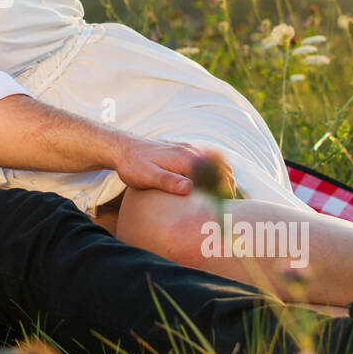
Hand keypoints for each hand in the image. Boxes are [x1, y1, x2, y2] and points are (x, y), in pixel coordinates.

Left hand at [111, 138, 237, 197]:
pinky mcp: (185, 150)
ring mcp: (189, 149)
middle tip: (229, 205)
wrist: (123, 148)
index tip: (227, 205)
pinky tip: (212, 184)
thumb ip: (168, 181)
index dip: (225, 190)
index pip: (216, 174)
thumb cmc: (133, 165)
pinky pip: (208, 159)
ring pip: (217, 162)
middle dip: (229, 185)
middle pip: (222, 167)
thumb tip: (188, 188)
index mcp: (185, 159)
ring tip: (224, 197)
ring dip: (225, 177)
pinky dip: (216, 170)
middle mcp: (191, 151)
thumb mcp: (147, 176)